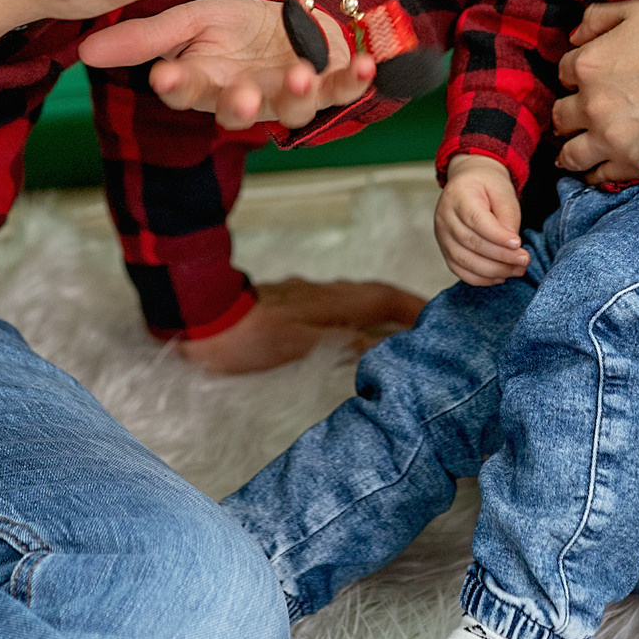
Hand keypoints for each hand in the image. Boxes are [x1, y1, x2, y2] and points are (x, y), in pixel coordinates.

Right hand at [80, 0, 376, 129]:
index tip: (165, 77)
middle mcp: (248, 96)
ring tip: (299, 73)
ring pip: (291, 107)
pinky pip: (344, 89)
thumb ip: (148, 37)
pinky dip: (356, 80)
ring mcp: (290, 95)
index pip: (185, 89)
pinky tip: (367, 64)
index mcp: (209, 81)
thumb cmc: (241, 26)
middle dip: (238, 105)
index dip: (177, 86)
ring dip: (296, 94)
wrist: (300, 22)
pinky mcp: (331, 85)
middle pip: (238, 110)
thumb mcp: (192, 20)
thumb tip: (84, 51)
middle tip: (238, 97)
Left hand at [172, 277, 427, 373]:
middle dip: (402, 310)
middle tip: (425, 327)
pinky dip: (351, 319)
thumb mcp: (302, 346)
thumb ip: (344, 343)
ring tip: (393, 335)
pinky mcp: (286, 304)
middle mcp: (322, 292)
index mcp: (331, 301)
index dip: (414, 307)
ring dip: (376, 314)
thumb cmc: (248, 338)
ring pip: (351, 302)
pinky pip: (332, 308)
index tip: (439, 317)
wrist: (199, 320)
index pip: (384, 299)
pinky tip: (345, 334)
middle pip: (372, 297)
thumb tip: (384, 346)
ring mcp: (303, 296)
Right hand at [435, 156, 527, 284]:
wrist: (468, 183)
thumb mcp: (503, 191)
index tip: (518, 244)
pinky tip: (501, 276)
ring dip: (493, 270)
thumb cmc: (488, 186)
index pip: (476, 220)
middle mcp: (445, 216)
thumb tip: (512, 246)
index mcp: (459, 195)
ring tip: (517, 270)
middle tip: (524, 260)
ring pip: (464, 260)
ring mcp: (442, 235)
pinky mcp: (445, 250)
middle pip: (471, 242)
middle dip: (501, 256)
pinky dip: (481, 278)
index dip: (497, 236)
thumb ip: (508, 215)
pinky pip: (460, 270)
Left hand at [550, 1, 638, 183]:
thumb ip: (596, 19)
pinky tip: (596, 168)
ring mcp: (612, 137)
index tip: (586, 78)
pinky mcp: (634, 160)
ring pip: (571, 154)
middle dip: (567, 113)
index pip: (564, 73)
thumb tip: (575, 38)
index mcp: (589, 65)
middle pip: (561, 117)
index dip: (575, 74)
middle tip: (574, 116)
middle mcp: (593, 104)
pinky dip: (595, 172)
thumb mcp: (634, 10)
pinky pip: (600, 175)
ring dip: (569, 150)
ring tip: (571, 150)